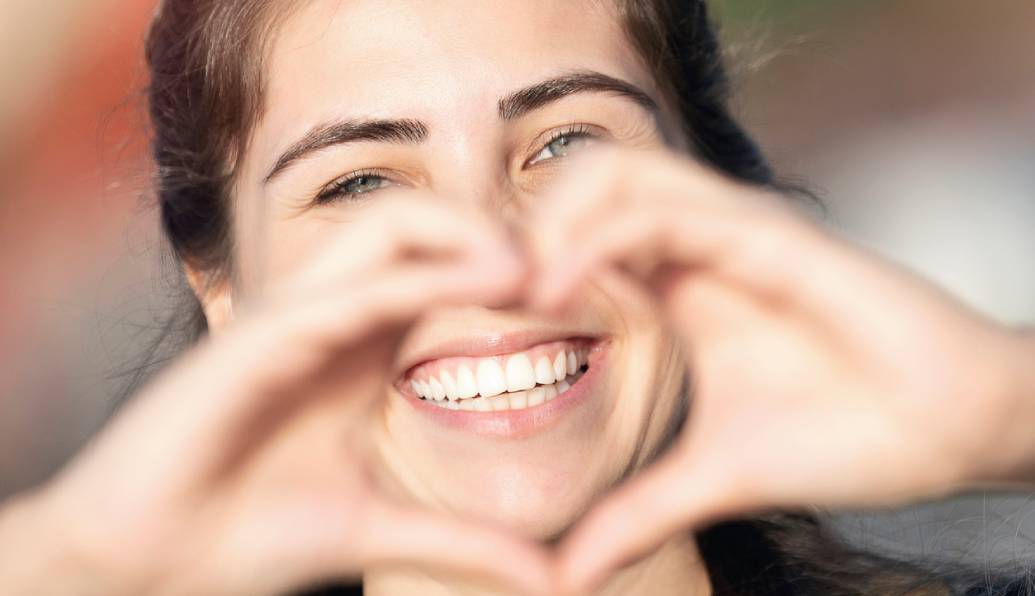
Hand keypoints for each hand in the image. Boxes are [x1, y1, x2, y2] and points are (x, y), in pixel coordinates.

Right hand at [0, 197, 550, 595]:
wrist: (149, 561)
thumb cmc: (249, 534)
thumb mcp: (379, 529)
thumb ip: (463, 542)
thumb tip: (549, 577)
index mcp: (364, 345)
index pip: (442, 267)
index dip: (511, 271)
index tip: (577, 301)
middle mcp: (335, 315)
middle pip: (422, 224)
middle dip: (495, 231)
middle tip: (563, 272)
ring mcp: (297, 316)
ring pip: (388, 226)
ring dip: (466, 234)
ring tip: (532, 269)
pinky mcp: (261, 334)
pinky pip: (354, 287)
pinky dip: (422, 277)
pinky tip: (481, 285)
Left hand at [526, 145, 1031, 592]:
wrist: (955, 432)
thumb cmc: (847, 434)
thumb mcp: (716, 477)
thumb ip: (641, 513)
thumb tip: (568, 573)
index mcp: (679, 284)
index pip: (580, 230)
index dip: (518, 259)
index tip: (469, 315)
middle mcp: (702, 244)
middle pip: (587, 183)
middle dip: (523, 225)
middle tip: (479, 293)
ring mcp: (738, 232)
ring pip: (622, 175)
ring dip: (552, 220)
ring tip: (516, 289)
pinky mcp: (777, 238)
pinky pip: (673, 210)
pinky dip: (602, 238)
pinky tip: (560, 289)